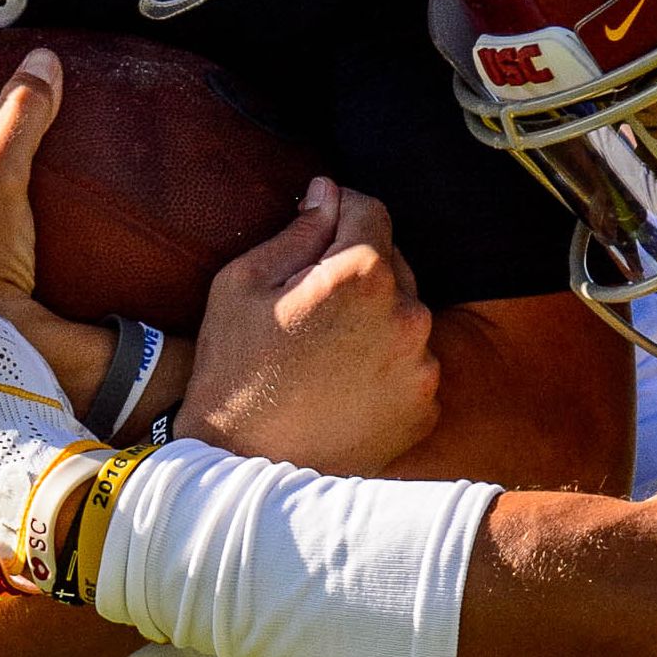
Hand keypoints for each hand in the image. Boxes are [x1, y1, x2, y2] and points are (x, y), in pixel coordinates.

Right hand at [181, 177, 440, 473]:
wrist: (242, 465)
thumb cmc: (233, 367)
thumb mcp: (243, 282)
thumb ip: (298, 230)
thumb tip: (328, 191)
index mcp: (362, 275)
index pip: (370, 210)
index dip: (340, 211)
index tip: (317, 229)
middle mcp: (408, 316)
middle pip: (393, 262)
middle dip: (357, 269)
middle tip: (310, 301)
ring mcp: (421, 367)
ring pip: (403, 315)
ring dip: (375, 317)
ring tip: (325, 347)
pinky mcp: (423, 408)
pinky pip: (410, 363)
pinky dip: (385, 363)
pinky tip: (343, 380)